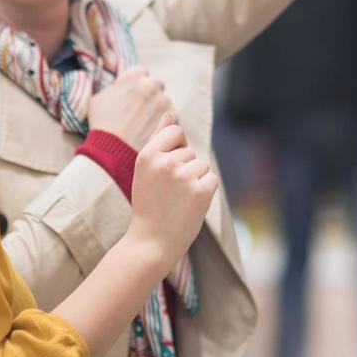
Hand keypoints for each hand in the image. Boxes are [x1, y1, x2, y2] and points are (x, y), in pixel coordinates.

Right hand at [88, 66, 172, 150]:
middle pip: (156, 85)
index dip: (137, 86)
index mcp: (133, 76)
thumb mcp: (98, 99)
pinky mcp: (172, 118)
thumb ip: (113, 88)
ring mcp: (163, 100)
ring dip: (159, 111)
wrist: (113, 150)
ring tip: (145, 127)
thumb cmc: (102, 125)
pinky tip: (152, 133)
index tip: (135, 96)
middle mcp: (150, 84)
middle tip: (141, 112)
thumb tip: (118, 86)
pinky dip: (165, 125)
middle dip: (150, 96)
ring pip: (165, 102)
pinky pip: (171, 118)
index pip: (142, 73)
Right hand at [125, 114, 217, 275]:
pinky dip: (205, 191)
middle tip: (168, 193)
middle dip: (184, 168)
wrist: (151, 242)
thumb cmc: (149, 205)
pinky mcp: (200, 190)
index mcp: (147, 155)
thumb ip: (158, 140)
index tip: (168, 168)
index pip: (175, 131)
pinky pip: (211, 179)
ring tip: (178, 200)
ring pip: (201, 165)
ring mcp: (183, 176)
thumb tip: (170, 114)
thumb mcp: (145, 170)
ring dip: (195, 181)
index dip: (176, 148)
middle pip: (190, 151)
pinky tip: (190, 204)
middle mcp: (165, 162)